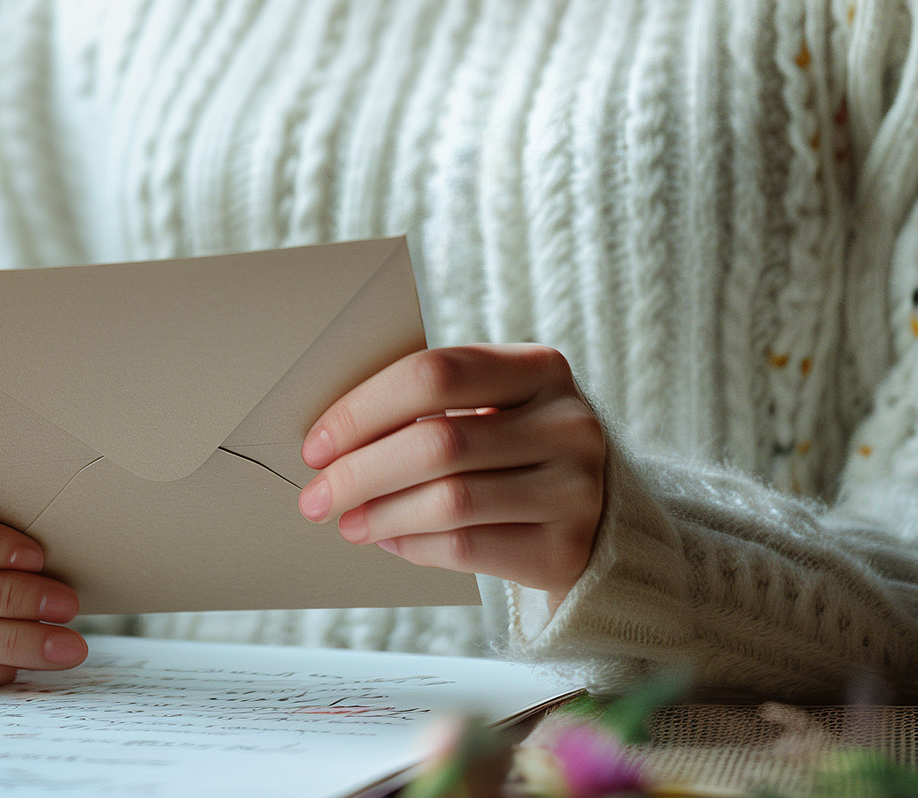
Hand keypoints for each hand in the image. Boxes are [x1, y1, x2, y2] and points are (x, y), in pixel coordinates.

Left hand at [298, 344, 606, 599]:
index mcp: (542, 368)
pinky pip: (468, 549)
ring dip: (381, 515)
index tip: (316, 443)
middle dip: (360, 472)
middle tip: (316, 496)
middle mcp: (569, 423)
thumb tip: (332, 438)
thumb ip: (436, 405)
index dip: (364, 408)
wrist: (600, 520)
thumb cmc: (518, 452)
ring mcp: (576, 489)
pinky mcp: (566, 550)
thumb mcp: (498, 407)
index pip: (435, 374)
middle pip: (437, 442)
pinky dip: (415, 547)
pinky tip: (391, 541)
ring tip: (348, 522)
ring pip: (449, 502)